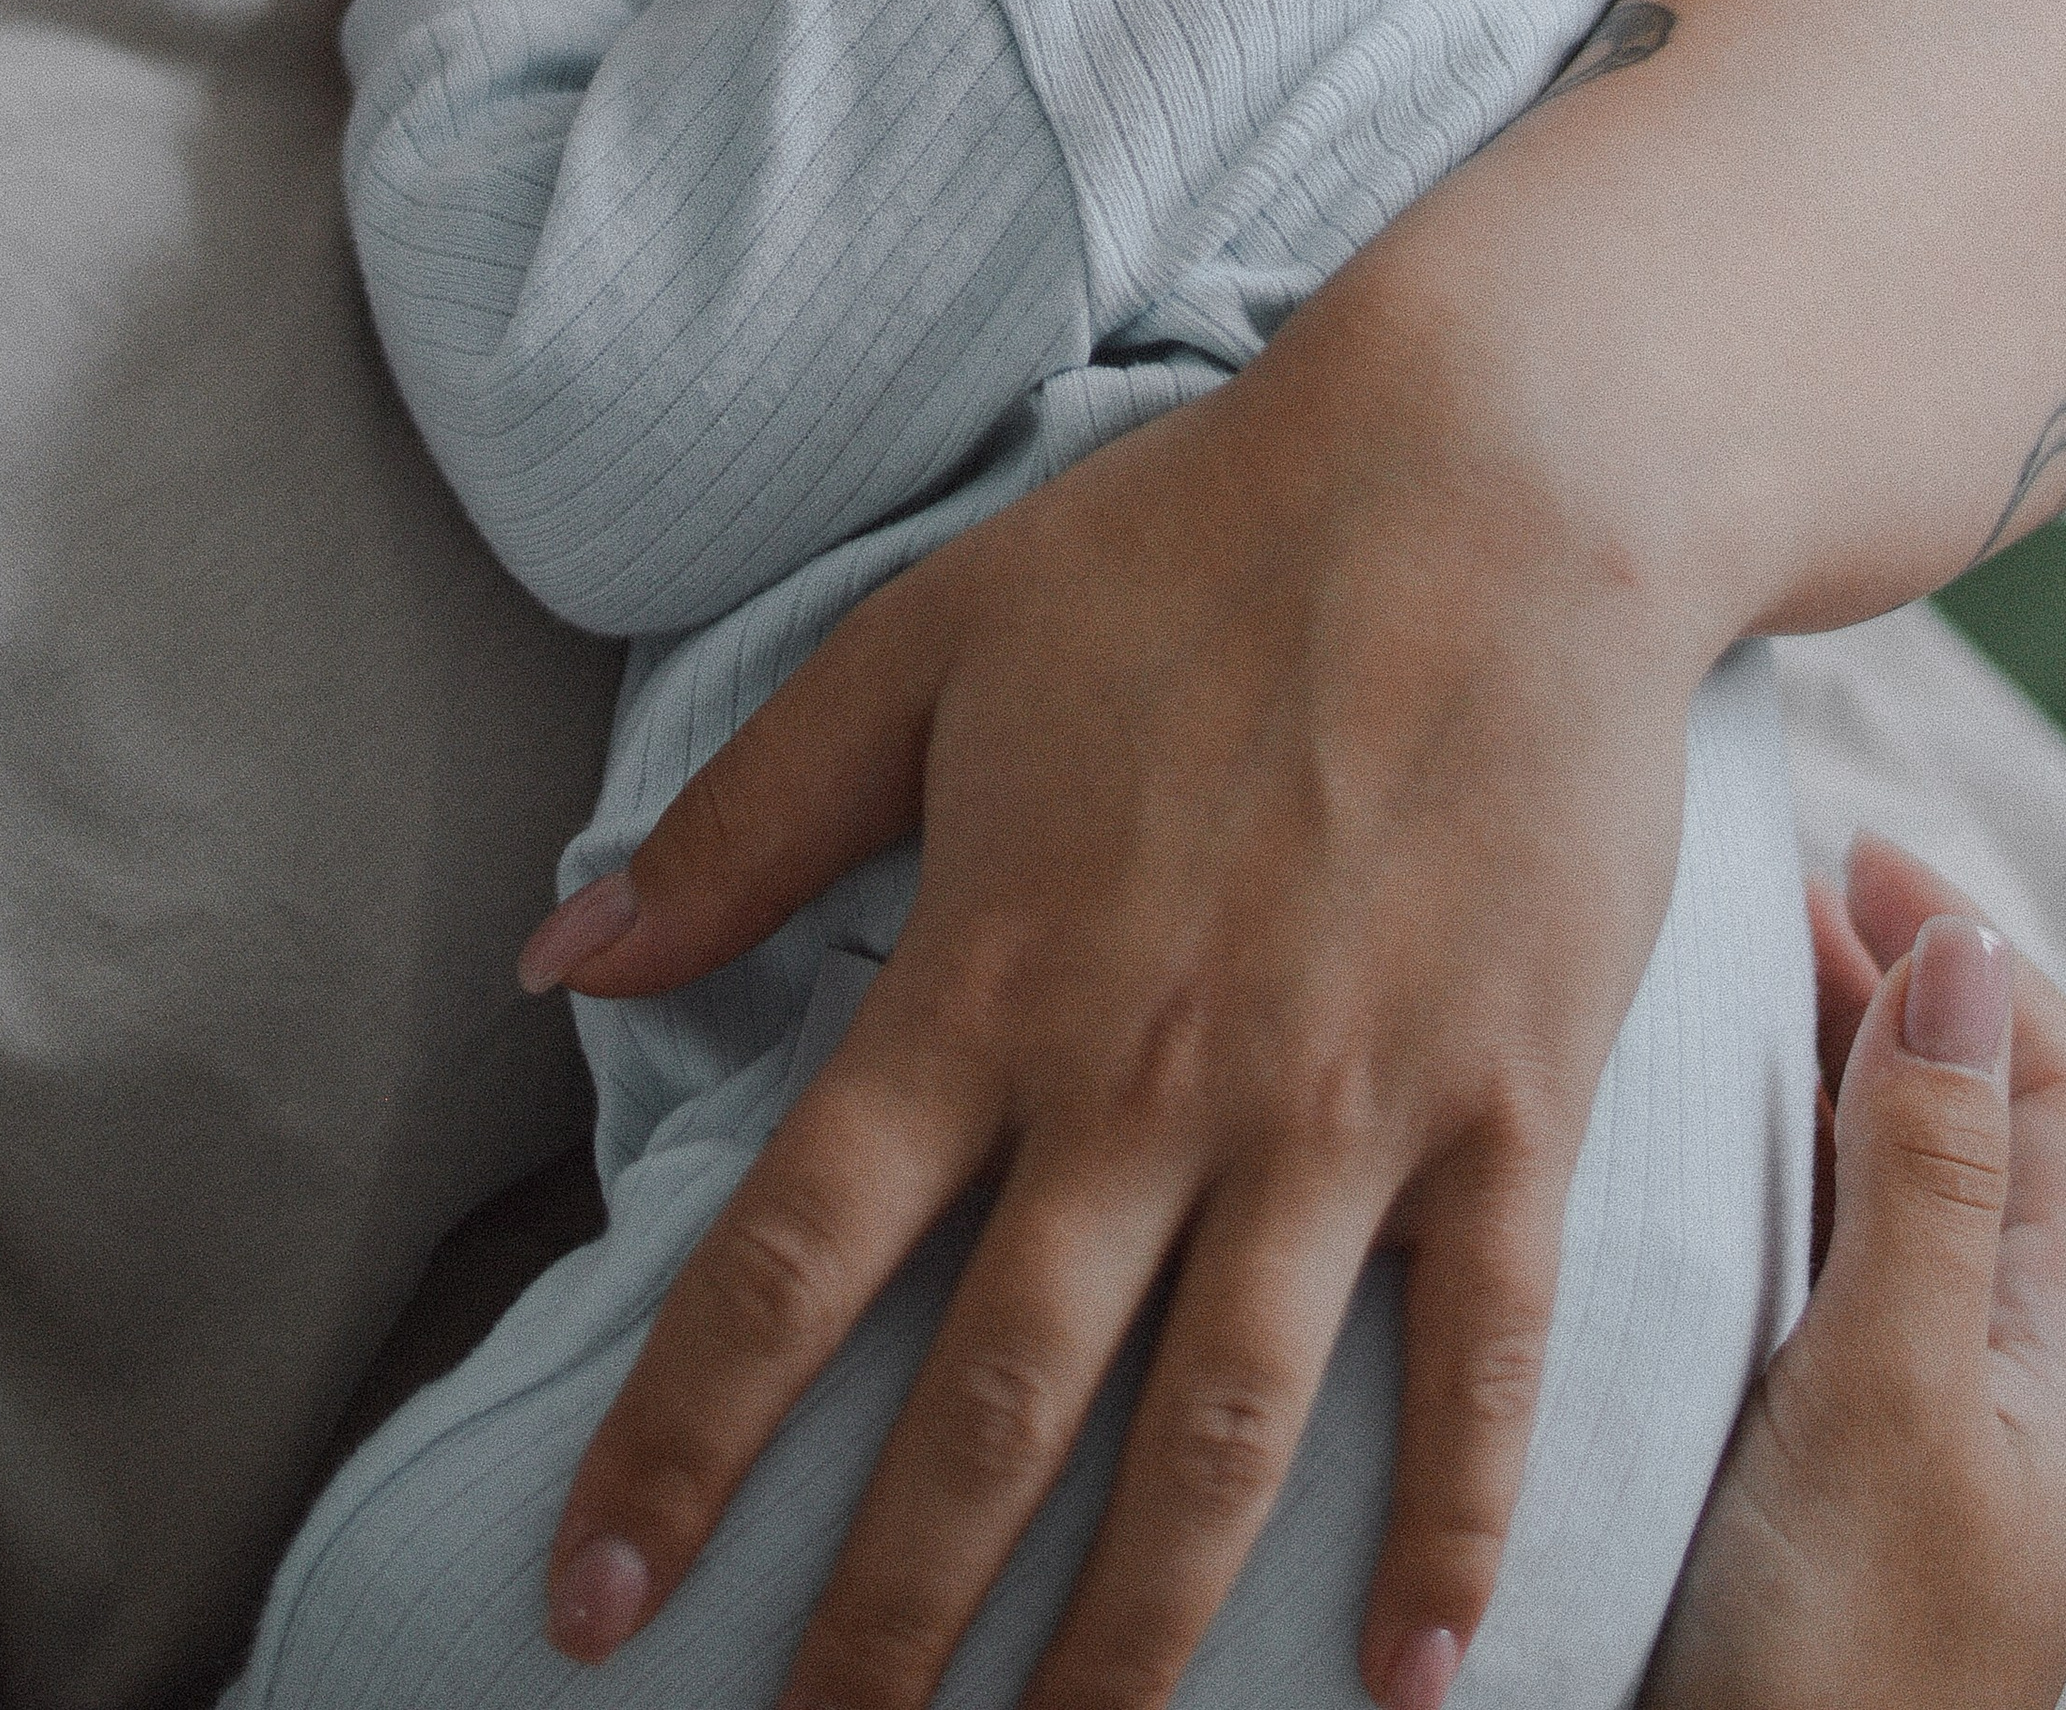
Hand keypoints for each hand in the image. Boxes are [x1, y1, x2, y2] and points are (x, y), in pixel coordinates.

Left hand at [529, 273, 1705, 1709]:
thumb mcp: (926, 646)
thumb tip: (558, 959)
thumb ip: (743, 821)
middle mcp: (1146, 1083)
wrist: (1487, 477)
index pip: (789, 1264)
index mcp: (984, 974)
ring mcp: (1339, 1114)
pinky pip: (1479, 1362)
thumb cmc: (1192, 546)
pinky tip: (1400, 1684)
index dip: (678, 1448)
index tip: (586, 1600)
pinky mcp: (1506, 1109)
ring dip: (1129, 1643)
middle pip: (989, 1409)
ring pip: (1215, 1439)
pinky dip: (1449, 1532)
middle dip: (887, 1622)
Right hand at [1641, 835, 2065, 1709]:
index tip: (1856, 855)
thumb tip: (1966, 955)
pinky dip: (1779, 1169)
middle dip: (1893, 989)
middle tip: (1770, 891)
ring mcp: (1921, 1425)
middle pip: (1980, 1125)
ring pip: (1900, 1193)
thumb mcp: (1894, 1387)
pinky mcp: (1828, 1469)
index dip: (1968, 954)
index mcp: (2064, 1345)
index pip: (2057, 1088)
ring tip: (1730, 984)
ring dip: (1833, 1071)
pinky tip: (1694, 1156)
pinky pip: (1829, 1269)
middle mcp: (2008, 1372)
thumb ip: (1930, 1174)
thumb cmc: (1840, 1652)